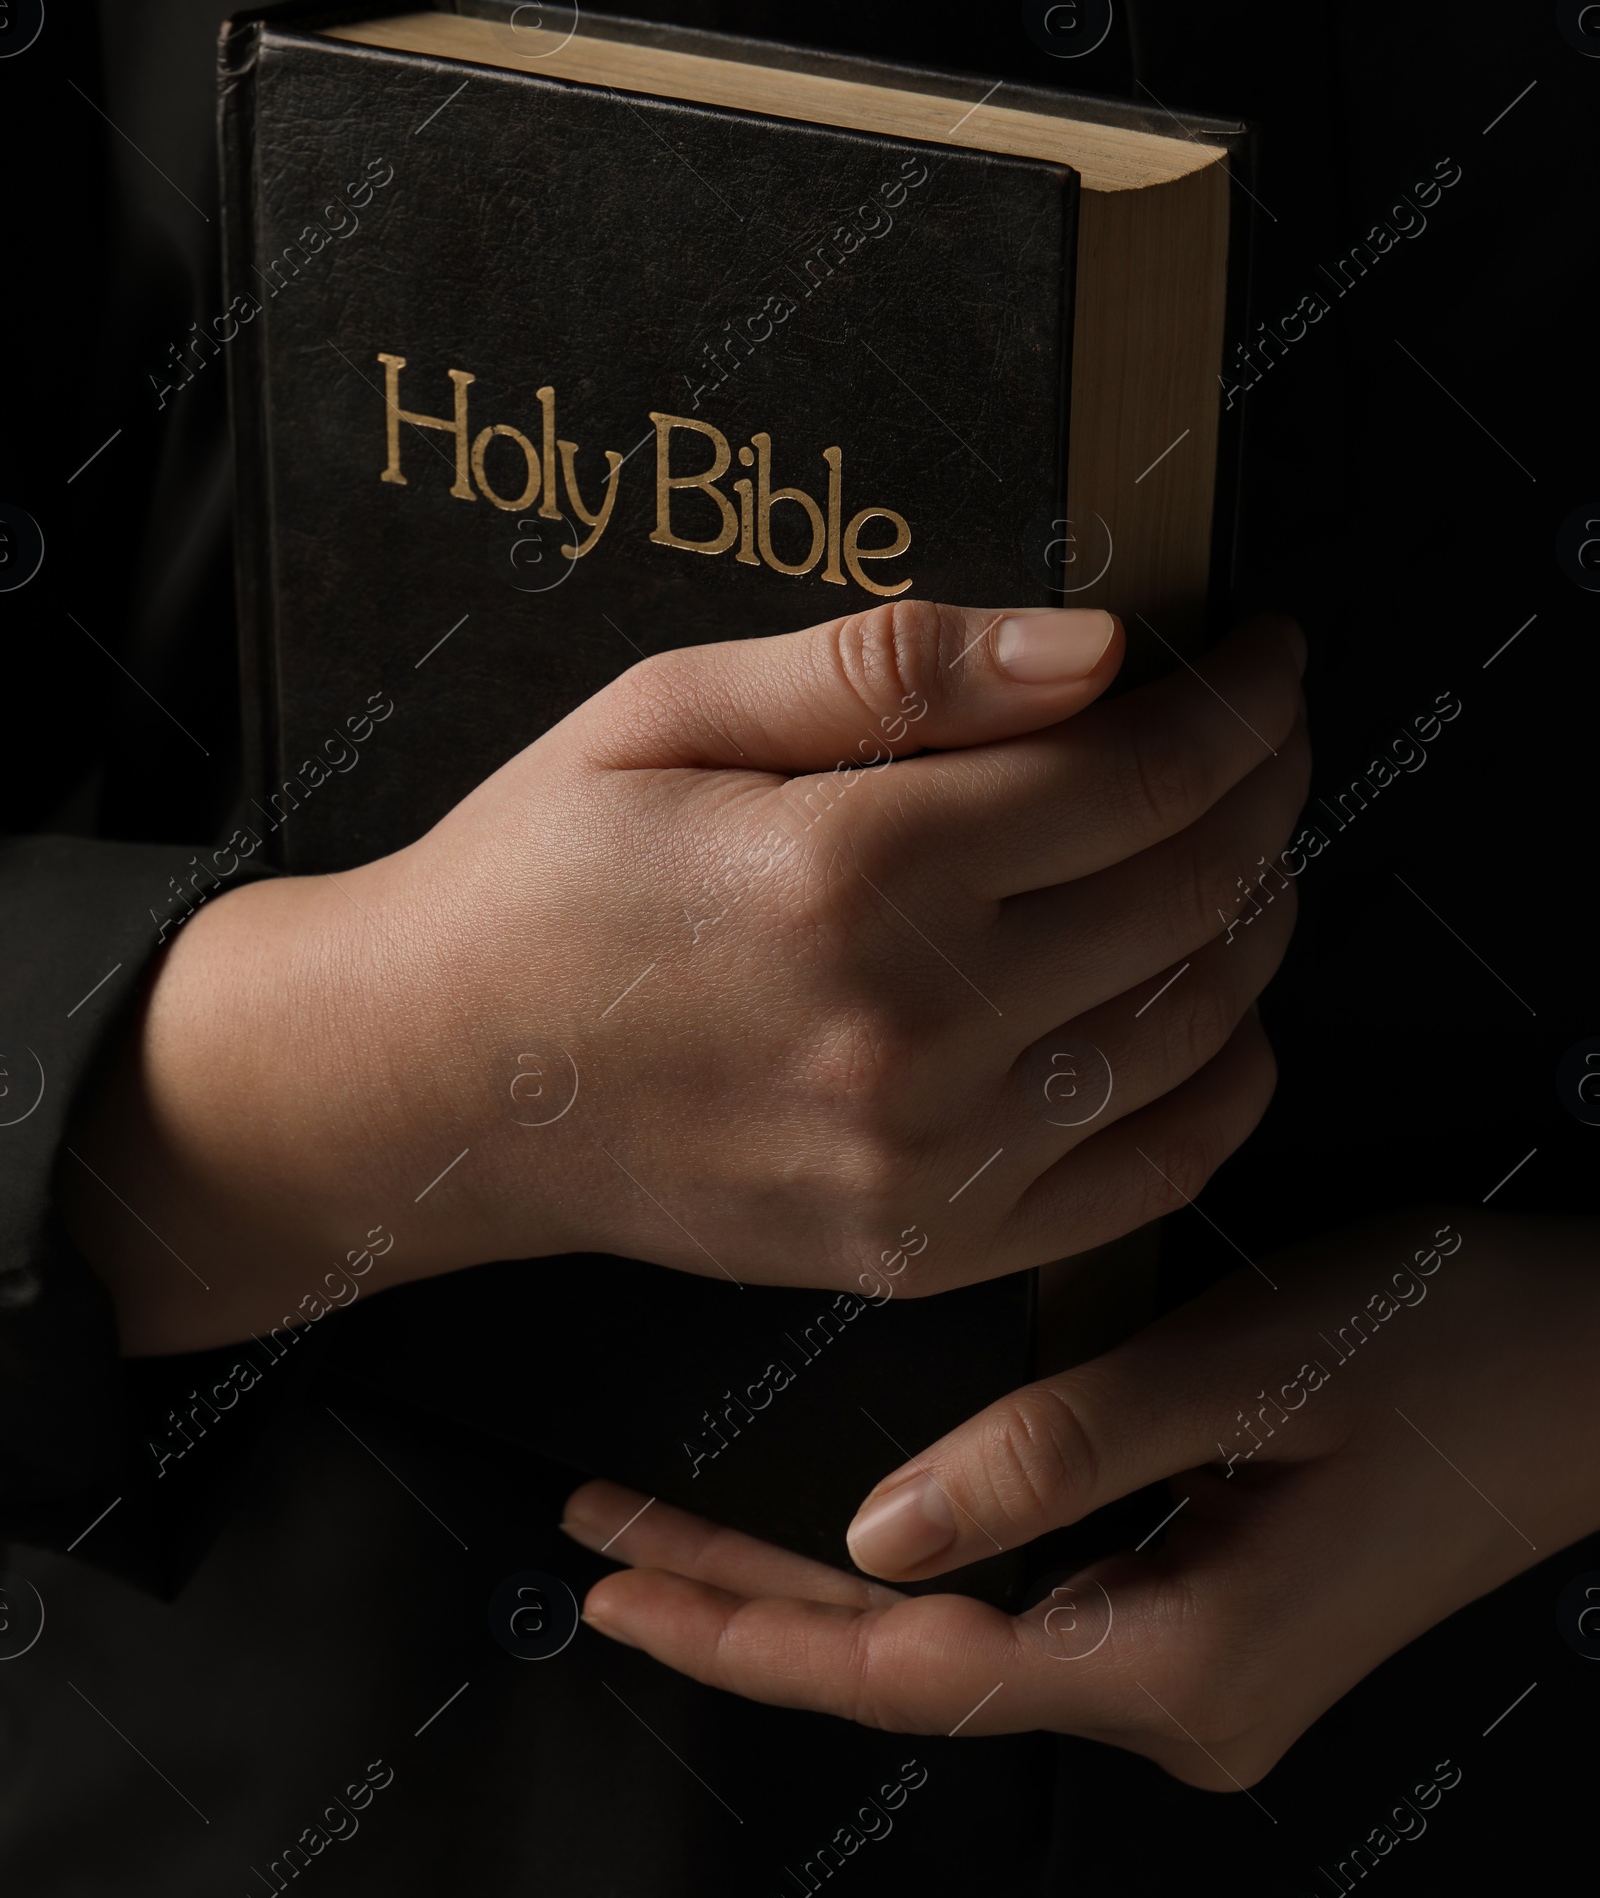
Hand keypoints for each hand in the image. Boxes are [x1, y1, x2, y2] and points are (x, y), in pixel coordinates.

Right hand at [64, 599, 1305, 1351]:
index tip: (1268, 658)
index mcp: (851, 870)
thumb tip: (1096, 648)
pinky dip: (1222, 1086)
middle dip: (1265, 793)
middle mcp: (909, 1030)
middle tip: (1268, 734)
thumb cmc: (540, 871)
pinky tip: (1219, 1012)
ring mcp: (923, 1164)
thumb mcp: (670, 709)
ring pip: (1196, 1031)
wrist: (436, 1082)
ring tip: (1242, 847)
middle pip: (1191, 895)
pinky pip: (1144, 1176)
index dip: (1237, 707)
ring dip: (1257, 922)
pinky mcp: (920, 1249)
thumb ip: (893, 667)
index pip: (1137, 778)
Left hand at [563, 1214, 1599, 1786]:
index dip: (744, 1627)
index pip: (906, 1675)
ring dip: (819, 1593)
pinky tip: (842, 1541)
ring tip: (678, 1537)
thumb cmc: (1449, 1345)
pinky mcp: (1212, 1626)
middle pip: (911, 1674)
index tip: (612, 1585)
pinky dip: (915, 1578)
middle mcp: (1178, 1707)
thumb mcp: (1246, 1368)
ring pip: (959, 1648)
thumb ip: (1054, 1454)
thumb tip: (873, 1536)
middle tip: (600, 1550)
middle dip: (747, 1609)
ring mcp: (1198, 1680)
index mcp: (1178, 1664)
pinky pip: (1024, 1618)